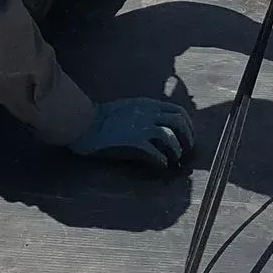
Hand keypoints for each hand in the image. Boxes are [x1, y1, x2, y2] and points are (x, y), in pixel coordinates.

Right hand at [68, 97, 195, 171]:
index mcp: (147, 105)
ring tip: (173, 162)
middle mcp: (148, 114)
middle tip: (185, 152)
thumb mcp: (128, 108)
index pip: (178, 111)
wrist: (84, 124)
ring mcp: (141, 128)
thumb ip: (145, 113)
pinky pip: (157, 154)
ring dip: (176, 152)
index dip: (188, 126)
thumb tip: (159, 126)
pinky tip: (160, 167)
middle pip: (179, 123)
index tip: (187, 138)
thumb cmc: (101, 118)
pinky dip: (162, 162)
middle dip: (187, 139)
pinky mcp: (134, 143)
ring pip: (171, 138)